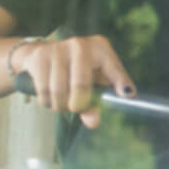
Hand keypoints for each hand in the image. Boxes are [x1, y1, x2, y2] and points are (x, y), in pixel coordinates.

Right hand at [12, 35, 132, 126]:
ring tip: (62, 103)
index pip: (114, 67)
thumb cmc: (75, 70)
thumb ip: (97, 103)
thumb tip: (93, 122)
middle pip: (81, 85)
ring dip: (60, 106)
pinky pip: (43, 90)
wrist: (41, 54)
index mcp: (101, 49)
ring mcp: (59, 49)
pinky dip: (47, 102)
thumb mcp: (92, 82)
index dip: (121, 81)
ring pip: (59, 91)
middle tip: (75, 108)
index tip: (128, 94)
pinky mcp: (40, 56)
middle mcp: (81, 45)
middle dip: (77, 105)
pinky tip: (49, 98)